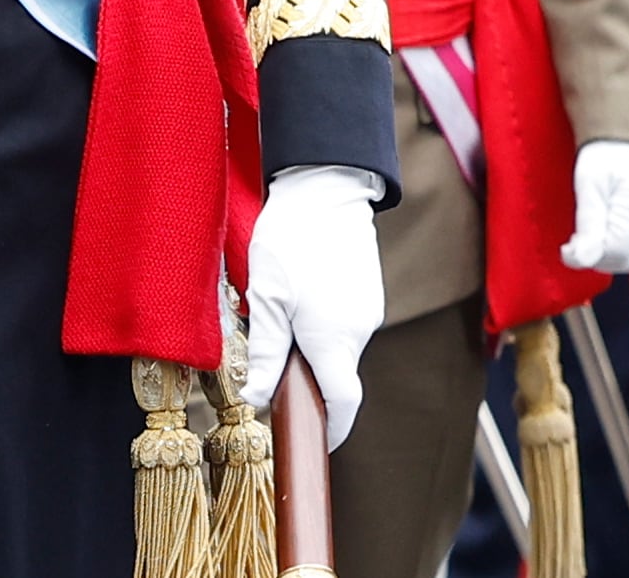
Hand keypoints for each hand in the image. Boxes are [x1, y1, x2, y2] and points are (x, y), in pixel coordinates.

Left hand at [242, 165, 385, 448]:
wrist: (327, 187)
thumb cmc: (292, 240)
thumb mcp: (267, 297)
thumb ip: (268, 352)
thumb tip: (259, 397)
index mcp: (332, 339)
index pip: (343, 404)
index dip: (332, 430)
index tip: (315, 441)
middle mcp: (358, 330)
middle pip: (335, 375)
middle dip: (307, 377)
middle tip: (272, 357)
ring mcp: (368, 310)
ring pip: (338, 347)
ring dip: (313, 345)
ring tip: (283, 309)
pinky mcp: (369, 293)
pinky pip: (346, 324)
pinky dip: (324, 324)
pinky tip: (303, 292)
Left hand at [563, 139, 628, 273]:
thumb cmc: (606, 152)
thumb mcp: (589, 184)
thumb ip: (588, 225)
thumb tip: (581, 260)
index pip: (615, 252)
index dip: (587, 256)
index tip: (566, 249)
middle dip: (600, 259)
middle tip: (577, 245)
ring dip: (612, 256)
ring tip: (590, 238)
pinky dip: (625, 248)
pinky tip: (607, 233)